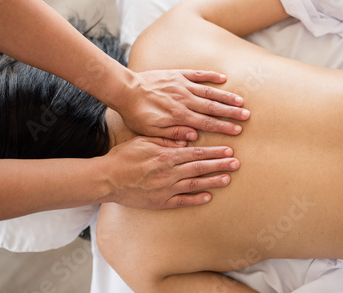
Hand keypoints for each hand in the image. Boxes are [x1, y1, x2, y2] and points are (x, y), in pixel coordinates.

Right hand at [98, 136, 239, 208]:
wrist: (106, 179)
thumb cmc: (123, 157)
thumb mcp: (144, 140)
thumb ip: (165, 139)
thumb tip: (186, 140)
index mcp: (166, 155)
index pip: (196, 153)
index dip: (214, 152)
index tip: (228, 150)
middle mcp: (169, 172)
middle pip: (200, 167)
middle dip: (220, 165)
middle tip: (236, 163)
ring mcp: (166, 188)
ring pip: (195, 184)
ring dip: (213, 181)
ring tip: (228, 178)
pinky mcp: (160, 202)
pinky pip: (182, 201)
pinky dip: (196, 199)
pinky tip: (209, 197)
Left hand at [117, 69, 249, 139]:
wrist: (125, 90)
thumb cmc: (137, 114)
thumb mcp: (151, 131)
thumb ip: (173, 134)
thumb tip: (194, 137)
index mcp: (179, 116)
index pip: (206, 123)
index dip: (223, 127)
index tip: (236, 131)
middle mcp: (184, 100)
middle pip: (212, 108)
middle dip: (231, 113)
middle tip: (246, 116)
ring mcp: (182, 86)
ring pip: (209, 92)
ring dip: (225, 96)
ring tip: (240, 101)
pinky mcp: (177, 75)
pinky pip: (197, 74)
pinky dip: (210, 76)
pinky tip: (223, 78)